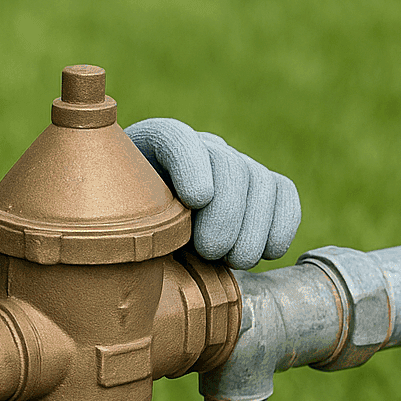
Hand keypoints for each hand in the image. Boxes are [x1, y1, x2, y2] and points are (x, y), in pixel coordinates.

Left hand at [126, 117, 300, 268]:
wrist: (153, 246)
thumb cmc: (128, 238)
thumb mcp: (117, 228)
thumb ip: (123, 223)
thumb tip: (142, 242)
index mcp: (151, 149)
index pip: (175, 138)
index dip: (192, 164)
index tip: (196, 199)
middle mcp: (198, 149)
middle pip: (226, 163)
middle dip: (226, 212)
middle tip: (212, 251)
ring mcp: (233, 165)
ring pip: (259, 180)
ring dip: (253, 227)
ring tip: (235, 261)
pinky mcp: (260, 188)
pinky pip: (283, 193)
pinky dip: (281, 224)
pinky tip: (267, 252)